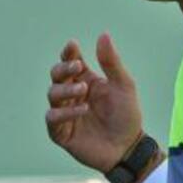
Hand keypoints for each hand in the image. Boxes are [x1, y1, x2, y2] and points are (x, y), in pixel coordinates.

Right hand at [46, 34, 143, 172]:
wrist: (129, 148)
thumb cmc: (127, 116)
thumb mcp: (124, 86)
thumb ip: (112, 63)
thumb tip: (103, 34)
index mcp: (86, 80)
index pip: (71, 61)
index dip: (68, 53)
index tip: (73, 46)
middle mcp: (72, 94)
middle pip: (57, 75)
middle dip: (63, 69)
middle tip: (77, 67)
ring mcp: (65, 112)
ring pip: (53, 94)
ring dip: (66, 89)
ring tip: (84, 90)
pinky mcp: (61, 131)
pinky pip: (53, 118)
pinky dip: (64, 112)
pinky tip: (81, 109)